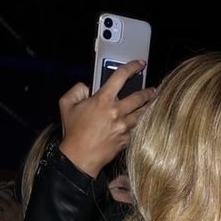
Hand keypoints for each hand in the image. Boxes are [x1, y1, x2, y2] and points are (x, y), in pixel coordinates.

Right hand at [57, 61, 155, 178]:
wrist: (80, 157)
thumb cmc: (73, 132)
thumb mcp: (66, 104)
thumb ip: (77, 90)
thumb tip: (87, 87)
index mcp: (102, 99)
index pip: (121, 76)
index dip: (132, 67)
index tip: (140, 64)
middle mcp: (116, 111)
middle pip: (139, 97)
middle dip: (148, 91)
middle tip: (153, 89)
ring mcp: (124, 126)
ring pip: (143, 113)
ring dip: (149, 107)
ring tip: (153, 103)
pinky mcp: (127, 139)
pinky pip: (138, 128)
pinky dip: (142, 123)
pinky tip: (146, 121)